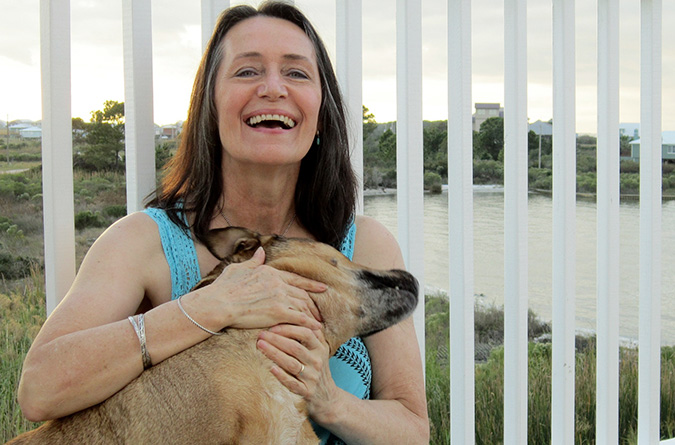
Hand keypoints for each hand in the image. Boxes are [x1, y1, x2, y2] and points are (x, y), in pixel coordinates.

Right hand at [202, 247, 324, 330]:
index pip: (296, 279)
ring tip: (318, 322)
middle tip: (321, 311)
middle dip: (314, 302)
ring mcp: (279, 297)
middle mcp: (278, 283)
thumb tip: (261, 250)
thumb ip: (254, 261)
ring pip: (303, 305)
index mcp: (270, 272)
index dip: (310, 284)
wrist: (219, 303)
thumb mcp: (239, 268)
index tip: (322, 288)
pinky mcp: (278, 312)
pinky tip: (315, 328)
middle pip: (302, 293)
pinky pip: (299, 318)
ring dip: (312, 314)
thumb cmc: (224, 288)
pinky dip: (309, 323)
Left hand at [256, 324, 338, 421]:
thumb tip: (292, 313)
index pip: (305, 333)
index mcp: (320, 348)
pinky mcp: (307, 392)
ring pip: (292, 364)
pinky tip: (271, 368)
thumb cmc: (316, 368)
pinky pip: (292, 384)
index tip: (272, 326)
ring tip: (260, 346)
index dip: (288, 328)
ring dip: (274, 354)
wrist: (327, 398)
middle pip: (295, 347)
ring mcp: (312, 377)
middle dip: (276, 339)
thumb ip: (308, 334)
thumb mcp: (318, 350)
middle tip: (260, 334)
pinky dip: (281, 376)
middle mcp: (317, 361)